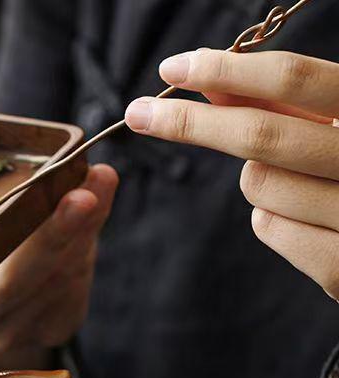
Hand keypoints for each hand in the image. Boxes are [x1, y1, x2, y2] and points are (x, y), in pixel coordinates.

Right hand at [0, 143, 117, 369]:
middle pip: (12, 287)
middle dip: (51, 238)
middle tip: (81, 197)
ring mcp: (14, 334)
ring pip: (54, 280)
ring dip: (82, 228)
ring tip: (100, 179)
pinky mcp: (51, 330)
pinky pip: (74, 285)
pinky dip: (86, 239)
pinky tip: (96, 206)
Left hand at [125, 49, 338, 298]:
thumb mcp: (336, 123)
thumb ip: (284, 103)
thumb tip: (210, 81)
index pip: (294, 80)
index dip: (226, 71)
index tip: (172, 68)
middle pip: (260, 136)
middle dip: (190, 122)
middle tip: (139, 111)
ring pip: (257, 184)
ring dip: (256, 176)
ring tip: (299, 178)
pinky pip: (268, 227)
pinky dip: (271, 216)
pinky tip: (306, 215)